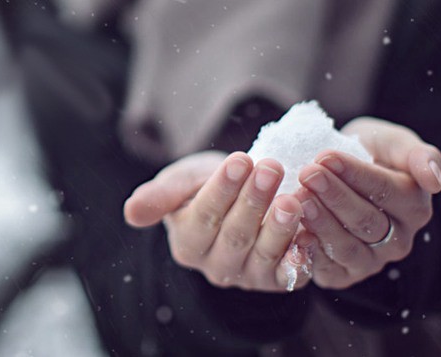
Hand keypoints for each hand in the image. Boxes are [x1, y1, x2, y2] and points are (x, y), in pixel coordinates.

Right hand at [124, 151, 310, 291]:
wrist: (241, 195)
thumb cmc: (205, 186)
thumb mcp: (180, 183)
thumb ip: (159, 196)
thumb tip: (131, 212)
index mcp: (187, 244)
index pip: (203, 216)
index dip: (222, 189)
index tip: (239, 160)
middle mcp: (216, 266)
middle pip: (235, 234)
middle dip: (254, 200)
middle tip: (270, 167)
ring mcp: (248, 276)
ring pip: (263, 254)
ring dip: (279, 227)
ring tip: (293, 199)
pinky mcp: (278, 279)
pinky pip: (289, 273)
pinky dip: (300, 257)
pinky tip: (310, 235)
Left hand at [292, 117, 440, 288]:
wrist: (337, 173)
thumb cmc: (368, 153)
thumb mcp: (392, 143)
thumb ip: (418, 154)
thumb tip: (435, 180)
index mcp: (414, 207)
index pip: (386, 191)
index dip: (355, 174)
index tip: (325, 156)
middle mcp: (397, 240)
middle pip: (366, 221)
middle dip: (334, 196)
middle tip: (307, 174)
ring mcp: (371, 261)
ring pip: (347, 247)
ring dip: (320, 223)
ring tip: (298, 198)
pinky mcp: (343, 275)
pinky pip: (327, 269)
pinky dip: (309, 252)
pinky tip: (293, 232)